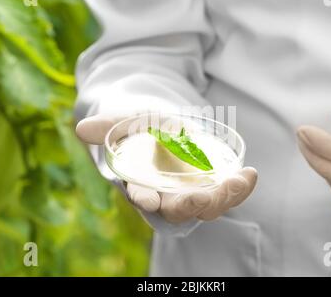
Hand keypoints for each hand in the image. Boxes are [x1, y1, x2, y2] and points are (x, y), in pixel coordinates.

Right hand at [76, 113, 257, 222]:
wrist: (164, 126)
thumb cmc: (142, 126)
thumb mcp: (126, 120)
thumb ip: (107, 125)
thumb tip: (81, 128)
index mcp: (142, 182)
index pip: (141, 196)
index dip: (143, 198)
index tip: (148, 199)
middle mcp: (167, 193)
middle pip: (179, 210)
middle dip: (190, 206)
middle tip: (201, 199)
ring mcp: (192, 191)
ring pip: (207, 206)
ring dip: (223, 198)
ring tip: (239, 181)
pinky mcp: (212, 185)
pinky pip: (226, 193)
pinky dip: (239, 188)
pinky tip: (249, 174)